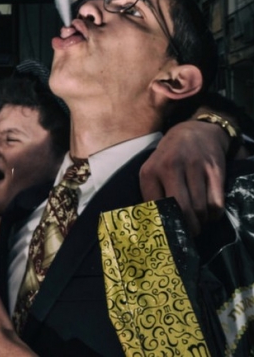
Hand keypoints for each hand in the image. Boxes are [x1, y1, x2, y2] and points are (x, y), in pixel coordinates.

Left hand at [140, 119, 227, 233]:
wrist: (194, 132)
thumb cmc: (169, 157)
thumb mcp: (152, 169)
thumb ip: (151, 192)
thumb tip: (153, 224)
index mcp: (150, 171)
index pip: (154, 206)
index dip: (162, 224)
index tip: (167, 234)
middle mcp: (171, 167)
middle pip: (181, 208)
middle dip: (185, 227)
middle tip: (187, 234)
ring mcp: (194, 167)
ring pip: (200, 208)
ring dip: (200, 222)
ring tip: (198, 223)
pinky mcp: (214, 169)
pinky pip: (216, 202)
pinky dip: (214, 214)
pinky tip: (209, 214)